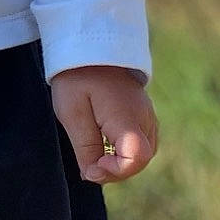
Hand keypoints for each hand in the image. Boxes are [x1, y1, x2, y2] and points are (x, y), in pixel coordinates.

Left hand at [50, 65, 157, 183]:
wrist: (90, 44)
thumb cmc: (77, 77)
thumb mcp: (72, 113)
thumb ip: (86, 147)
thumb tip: (94, 175)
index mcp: (126, 116)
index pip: (137, 158)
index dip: (116, 172)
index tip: (92, 167)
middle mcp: (144, 117)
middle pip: (142, 160)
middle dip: (116, 171)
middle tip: (88, 164)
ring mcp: (147, 114)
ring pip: (144, 153)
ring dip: (121, 162)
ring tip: (95, 156)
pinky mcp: (144, 113)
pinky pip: (143, 142)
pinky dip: (126, 151)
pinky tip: (105, 146)